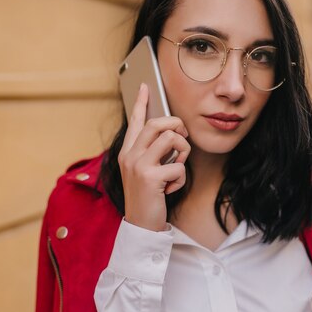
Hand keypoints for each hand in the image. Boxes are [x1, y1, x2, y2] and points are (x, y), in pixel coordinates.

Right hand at [118, 84, 190, 230]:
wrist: (140, 225)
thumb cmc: (147, 197)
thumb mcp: (145, 172)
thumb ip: (153, 153)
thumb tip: (173, 135)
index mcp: (127, 152)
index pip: (135, 121)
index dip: (141, 102)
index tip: (145, 86)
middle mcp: (129, 155)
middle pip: (157, 123)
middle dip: (177, 126)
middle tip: (184, 138)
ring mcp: (138, 165)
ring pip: (170, 139)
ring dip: (183, 152)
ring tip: (177, 167)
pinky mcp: (150, 178)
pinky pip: (178, 167)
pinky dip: (181, 178)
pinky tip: (171, 189)